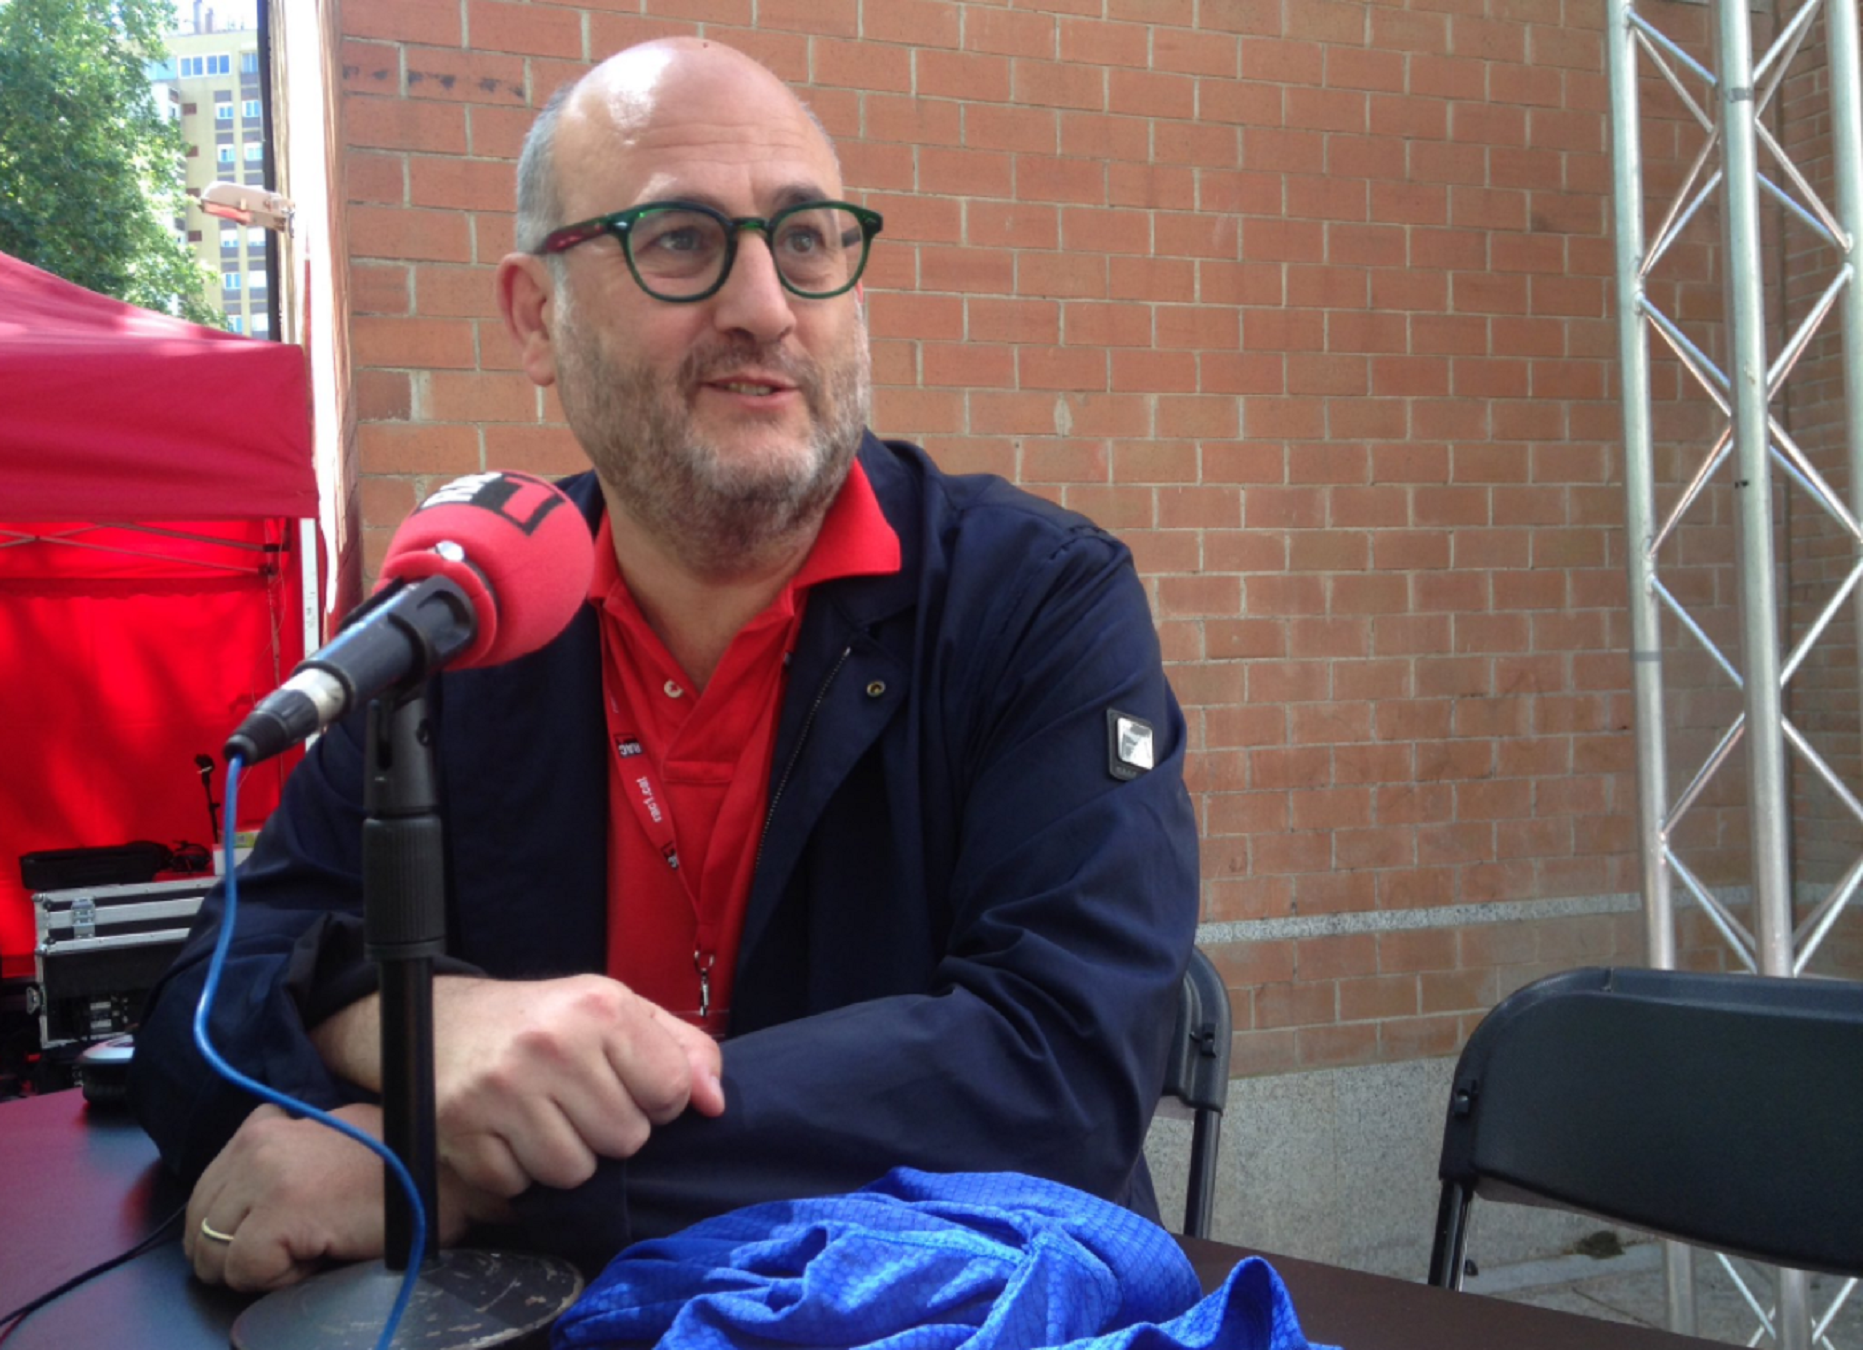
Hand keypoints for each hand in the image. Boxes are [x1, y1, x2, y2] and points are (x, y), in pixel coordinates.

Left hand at [183, 1103, 496, 1290]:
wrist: (444, 1176)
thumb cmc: (395, 1167)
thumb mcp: (326, 1141)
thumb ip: (280, 1155)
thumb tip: (243, 1198)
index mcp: (262, 1126)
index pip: (204, 1194)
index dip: (232, 1226)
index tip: (275, 1232)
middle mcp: (255, 1144)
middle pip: (199, 1224)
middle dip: (234, 1251)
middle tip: (290, 1250)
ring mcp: (265, 1177)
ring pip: (212, 1253)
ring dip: (254, 1267)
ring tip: (306, 1251)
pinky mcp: (280, 1214)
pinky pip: (244, 1271)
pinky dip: (275, 1280)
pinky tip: (317, 1257)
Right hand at [428, 975, 725, 1196]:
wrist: (441, 1023)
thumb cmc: (545, 1020)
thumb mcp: (618, 1010)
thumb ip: (681, 1049)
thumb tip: (714, 1103)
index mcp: (600, 1008)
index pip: (671, 1091)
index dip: (658, 1099)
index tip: (629, 1084)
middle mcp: (551, 1045)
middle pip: (626, 1139)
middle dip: (609, 1129)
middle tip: (578, 1100)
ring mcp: (502, 1091)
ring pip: (576, 1172)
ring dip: (566, 1156)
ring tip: (544, 1117)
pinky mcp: (463, 1133)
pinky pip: (520, 1188)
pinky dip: (519, 1171)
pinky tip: (507, 1133)